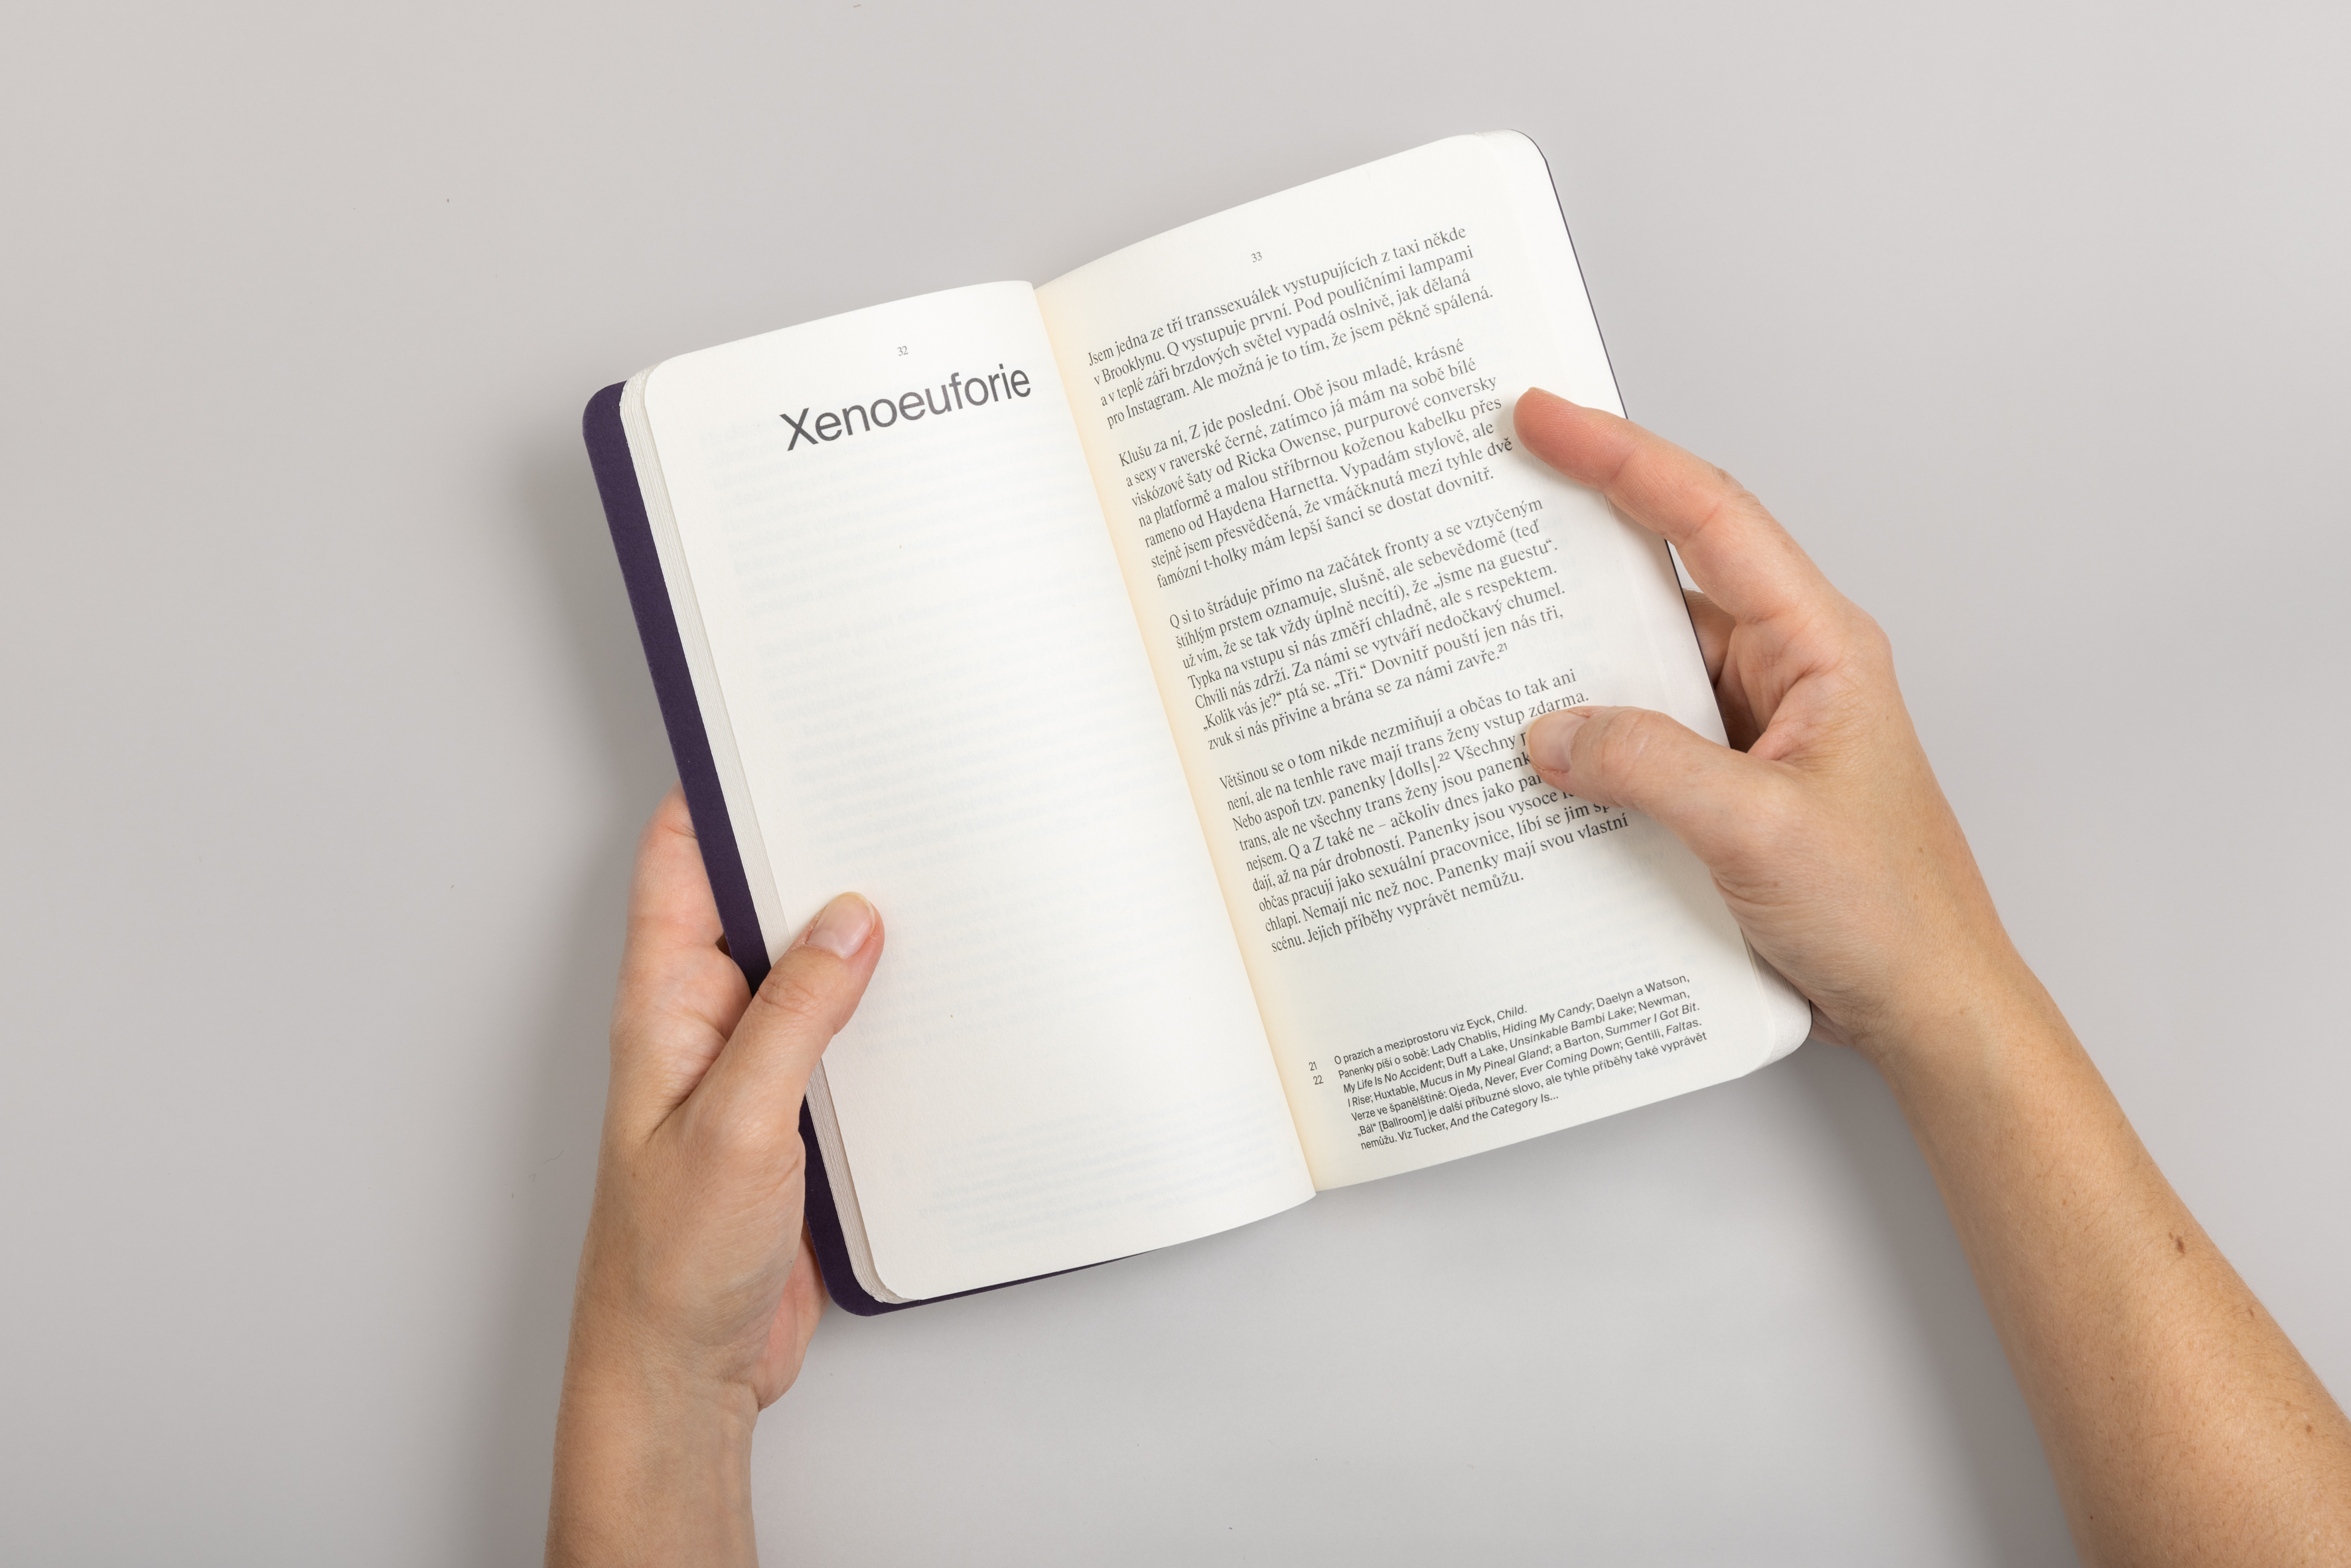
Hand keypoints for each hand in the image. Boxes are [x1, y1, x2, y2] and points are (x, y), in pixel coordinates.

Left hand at [547, 787, 880, 1566]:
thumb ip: (796, 1014)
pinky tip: (939, 996)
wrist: (688, 1370)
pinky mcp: (797, 1115)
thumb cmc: (672, 1260)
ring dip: (862, 936)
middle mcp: (707, 1021)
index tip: (781, 734)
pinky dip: (886, 1011)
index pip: (678, 861)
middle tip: (889, 796)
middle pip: (758, 903)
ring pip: (811, 969)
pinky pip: (843, 1037)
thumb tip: (850, 916)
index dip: (720, 790)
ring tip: (935, 882)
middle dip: (816, 851)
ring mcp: (753, 1067)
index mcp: (665, 1002)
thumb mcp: (737, 1122)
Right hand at [1514, 388, 2022, 1065]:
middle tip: (1488, 503)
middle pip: (1665, 574)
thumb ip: (1649, 768)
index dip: (1621, 457)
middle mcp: (1783, 671)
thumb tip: (1553, 731)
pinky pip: (1640, 735)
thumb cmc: (1891, 913)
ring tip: (1486, 641)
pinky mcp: (1724, 784)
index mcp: (1817, 645)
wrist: (1928, 1008)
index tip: (1543, 419)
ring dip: (1572, 657)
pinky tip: (1535, 752)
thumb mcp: (1758, 830)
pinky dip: (1587, 735)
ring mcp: (1751, 728)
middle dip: (1576, 539)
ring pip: (1642, 662)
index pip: (1709, 517)